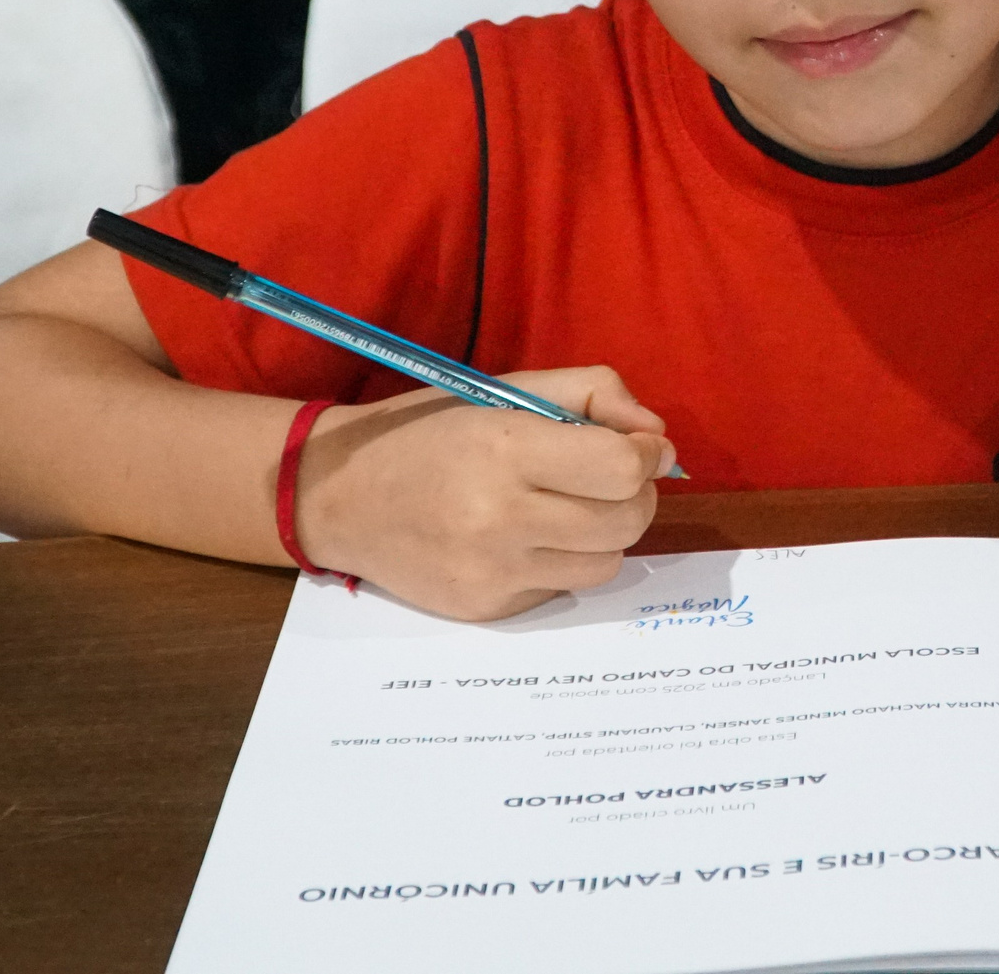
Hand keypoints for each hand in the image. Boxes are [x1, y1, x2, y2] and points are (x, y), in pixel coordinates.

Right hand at [292, 366, 676, 621]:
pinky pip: (562, 588)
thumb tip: (658, 437)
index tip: (639, 447)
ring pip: (606, 563)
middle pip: (626, 521)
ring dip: (603, 533)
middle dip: (635, 494)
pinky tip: (524, 537)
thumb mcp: (506, 388)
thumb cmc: (431, 432)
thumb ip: (593, 394)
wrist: (340, 497)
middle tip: (608, 477)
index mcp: (504, 450)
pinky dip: (561, 562)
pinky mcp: (487, 610)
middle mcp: (499, 518)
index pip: (621, 468)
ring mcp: (492, 572)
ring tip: (566, 507)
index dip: (646, 456)